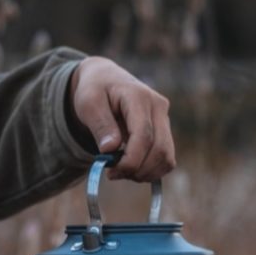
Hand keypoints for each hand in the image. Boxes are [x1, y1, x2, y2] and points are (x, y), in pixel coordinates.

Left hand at [69, 56, 175, 181]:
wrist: (106, 80)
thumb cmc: (95, 90)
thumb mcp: (88, 103)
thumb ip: (100, 125)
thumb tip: (110, 149)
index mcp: (139, 96)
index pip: (144, 136)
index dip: (130, 160)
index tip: (111, 172)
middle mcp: (158, 107)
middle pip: (159, 150)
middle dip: (137, 170)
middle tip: (113, 174)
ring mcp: (165, 119)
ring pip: (166, 158)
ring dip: (145, 174)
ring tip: (122, 171)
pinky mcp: (165, 132)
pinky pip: (166, 160)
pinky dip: (151, 171)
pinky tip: (133, 169)